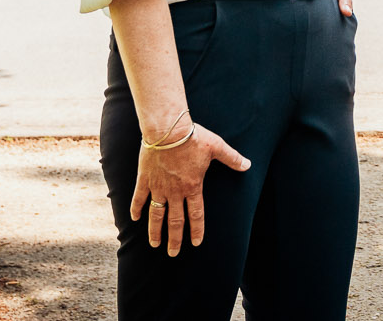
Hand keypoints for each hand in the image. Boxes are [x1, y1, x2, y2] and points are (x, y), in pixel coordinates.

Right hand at [129, 123, 248, 254]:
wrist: (168, 129)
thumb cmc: (193, 137)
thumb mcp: (217, 147)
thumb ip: (232, 158)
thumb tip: (248, 165)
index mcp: (193, 187)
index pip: (196, 214)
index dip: (196, 230)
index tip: (195, 243)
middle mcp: (175, 191)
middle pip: (175, 220)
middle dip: (174, 238)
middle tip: (173, 253)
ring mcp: (158, 187)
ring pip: (156, 214)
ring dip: (155, 230)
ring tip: (154, 244)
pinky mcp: (145, 178)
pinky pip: (139, 197)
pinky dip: (136, 208)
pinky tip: (134, 219)